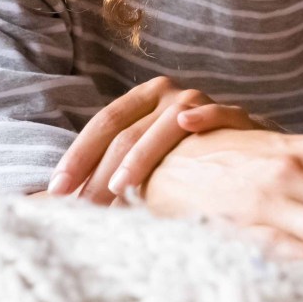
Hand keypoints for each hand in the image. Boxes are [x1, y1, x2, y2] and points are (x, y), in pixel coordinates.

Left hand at [46, 75, 256, 205]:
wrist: (247, 153)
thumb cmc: (187, 161)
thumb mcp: (148, 159)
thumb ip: (111, 172)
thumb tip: (55, 201)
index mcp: (142, 99)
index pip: (104, 123)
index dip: (79, 156)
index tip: (58, 190)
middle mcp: (168, 94)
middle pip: (127, 131)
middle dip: (100, 172)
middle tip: (83, 207)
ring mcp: (201, 102)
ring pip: (164, 127)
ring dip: (139, 158)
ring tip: (118, 188)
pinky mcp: (235, 115)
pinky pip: (218, 113)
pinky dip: (203, 117)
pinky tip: (188, 123)